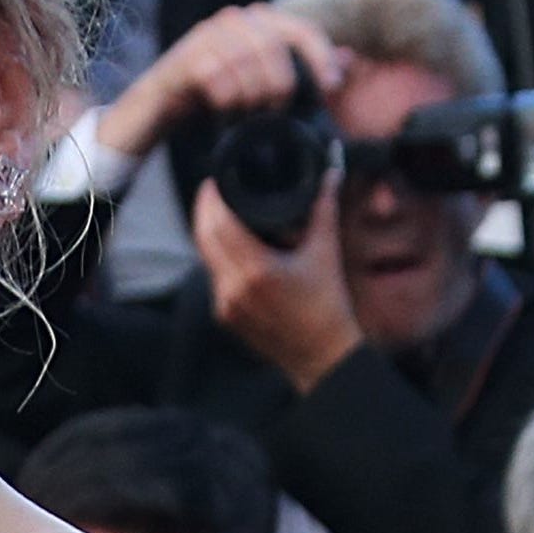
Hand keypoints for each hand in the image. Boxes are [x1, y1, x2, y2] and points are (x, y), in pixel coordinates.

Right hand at [98, 4, 346, 162]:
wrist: (154, 111)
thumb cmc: (209, 98)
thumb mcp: (260, 84)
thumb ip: (301, 70)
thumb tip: (348, 61)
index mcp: (255, 23)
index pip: (301, 29)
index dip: (321, 57)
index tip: (329, 89)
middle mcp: (232, 21)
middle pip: (275, 45)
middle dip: (282, 82)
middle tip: (276, 109)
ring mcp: (204, 37)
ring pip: (246, 59)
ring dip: (252, 93)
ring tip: (248, 112)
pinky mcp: (182, 59)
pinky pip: (214, 73)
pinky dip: (225, 96)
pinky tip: (224, 110)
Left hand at [196, 174, 363, 392]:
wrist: (321, 356)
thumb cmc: (327, 307)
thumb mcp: (325, 253)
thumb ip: (323, 211)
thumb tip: (330, 176)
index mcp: (256, 270)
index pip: (219, 226)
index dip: (211, 200)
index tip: (213, 181)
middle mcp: (232, 288)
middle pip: (204, 239)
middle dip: (203, 212)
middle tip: (211, 190)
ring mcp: (224, 304)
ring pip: (206, 259)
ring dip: (208, 234)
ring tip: (219, 212)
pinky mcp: (224, 316)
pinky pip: (214, 278)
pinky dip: (218, 258)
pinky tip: (228, 245)